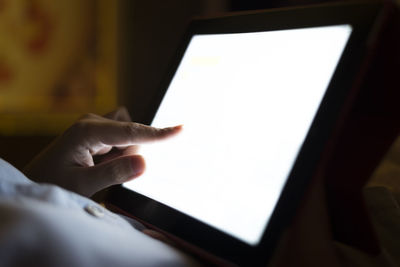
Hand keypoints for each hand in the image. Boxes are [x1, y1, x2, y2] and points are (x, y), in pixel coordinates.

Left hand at [23, 107, 180, 196]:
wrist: (37, 182)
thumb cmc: (53, 184)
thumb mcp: (83, 185)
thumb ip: (114, 173)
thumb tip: (145, 161)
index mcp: (87, 131)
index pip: (131, 131)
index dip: (158, 133)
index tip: (182, 129)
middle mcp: (92, 123)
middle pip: (130, 133)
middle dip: (128, 154)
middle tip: (105, 172)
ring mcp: (94, 127)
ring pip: (127, 138)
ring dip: (122, 155)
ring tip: (98, 170)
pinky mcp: (96, 134)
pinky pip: (120, 141)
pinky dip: (118, 154)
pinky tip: (99, 165)